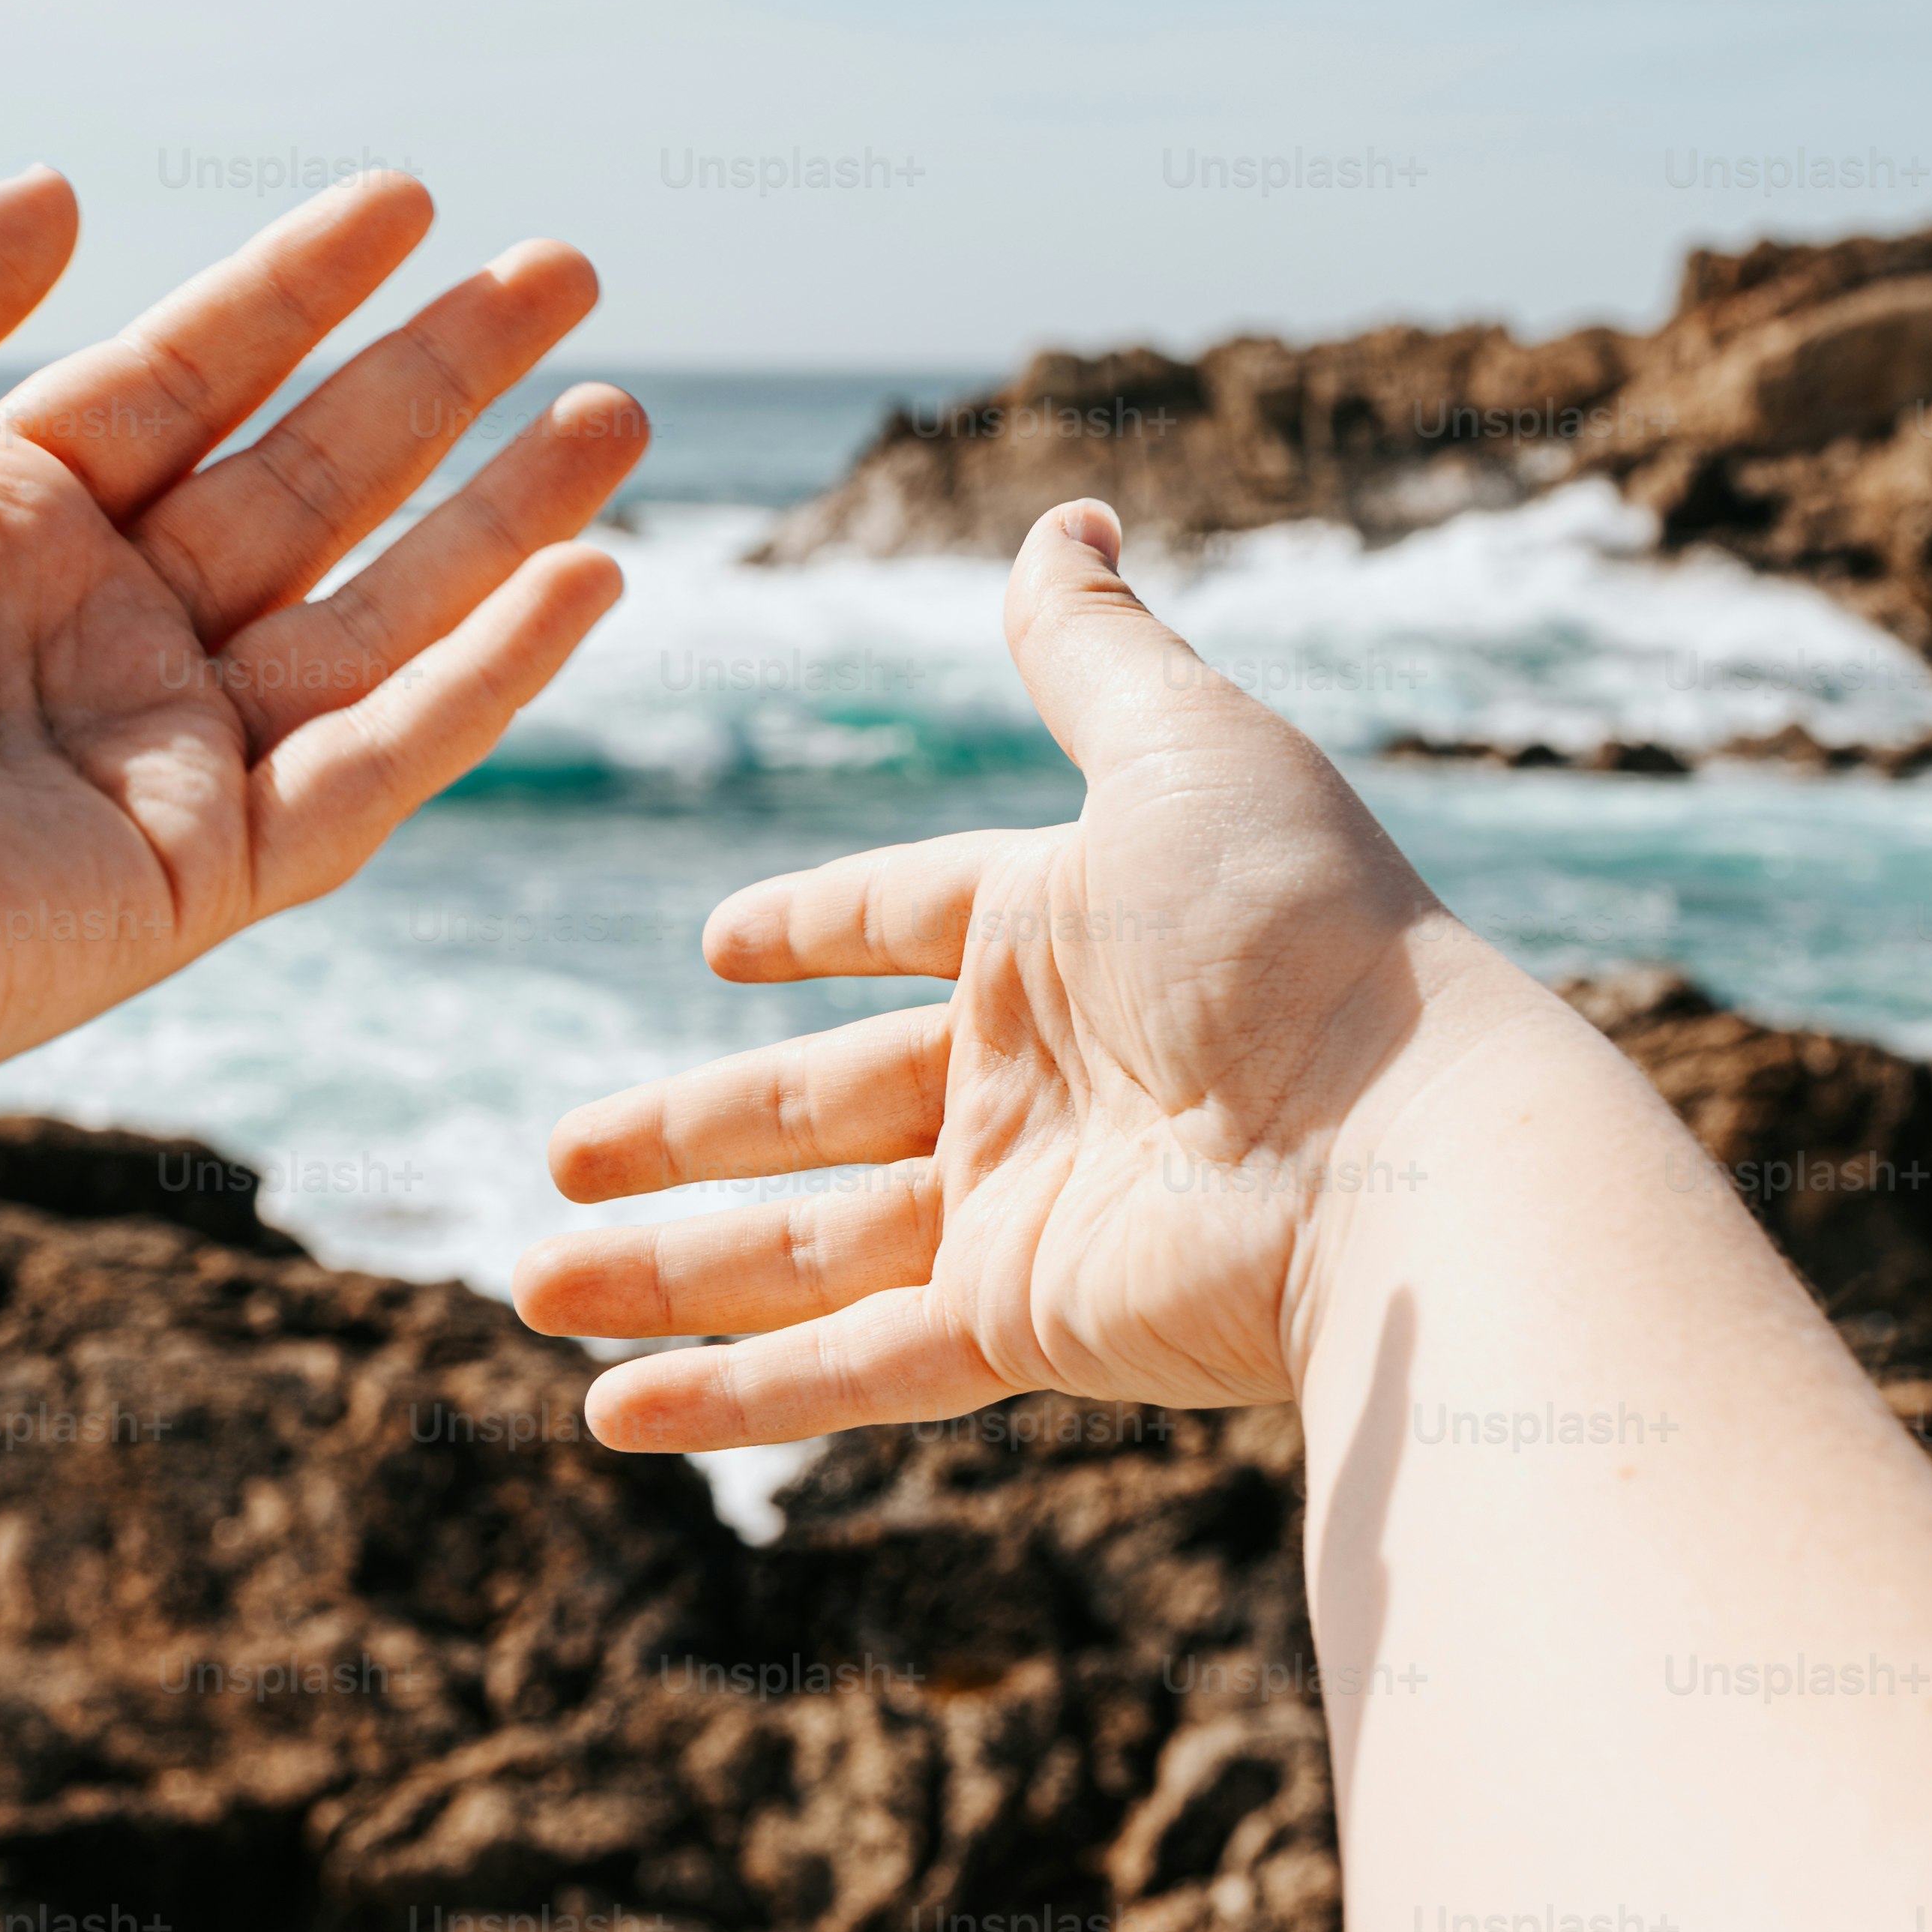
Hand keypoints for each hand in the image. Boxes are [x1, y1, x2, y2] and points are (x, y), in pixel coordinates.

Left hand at [0, 166, 644, 1145]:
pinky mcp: (204, 877)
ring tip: (615, 408)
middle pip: (309, 481)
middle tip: (565, 271)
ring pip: (375, 613)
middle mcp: (91, 639)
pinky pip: (379, 762)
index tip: (409, 200)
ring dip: (504, 513)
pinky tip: (584, 578)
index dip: (298, 289)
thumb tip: (71, 193)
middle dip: (440, 376)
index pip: (185, 382)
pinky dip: (488, 676)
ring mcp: (158, 761)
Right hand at [521, 501, 1535, 1451]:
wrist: (1406, 1144)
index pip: (906, 919)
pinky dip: (728, 1397)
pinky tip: (612, 1419)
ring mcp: (1021, 1206)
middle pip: (814, 1104)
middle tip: (555, 1154)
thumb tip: (1066, 512)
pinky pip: (845, 1364)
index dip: (813, 925)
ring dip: (661, 1272)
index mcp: (1058, 929)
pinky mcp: (1022, 1321)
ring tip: (525, 1280)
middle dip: (681, 1131)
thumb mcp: (1183, 749)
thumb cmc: (1303, 933)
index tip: (718, 945)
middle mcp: (1032, 1073)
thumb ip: (1093, 651)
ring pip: (798, 1245)